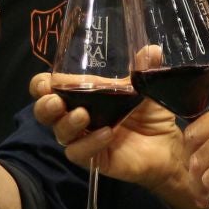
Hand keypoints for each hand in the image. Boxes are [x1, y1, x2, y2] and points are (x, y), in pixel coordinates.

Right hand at [31, 74, 190, 193]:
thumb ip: (144, 69)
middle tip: (55, 101)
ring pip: (60, 134)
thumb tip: (153, 49)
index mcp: (83, 95)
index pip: (51, 88)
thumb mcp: (147, 89)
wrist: (166, 146)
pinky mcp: (93, 159)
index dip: (42, 85)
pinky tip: (106, 134)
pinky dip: (89, 143)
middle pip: (44, 113)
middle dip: (45, 106)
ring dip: (67, 123)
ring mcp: (84, 139)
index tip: (47, 83)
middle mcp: (77, 116)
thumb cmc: (150, 115)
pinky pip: (80, 153)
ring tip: (82, 115)